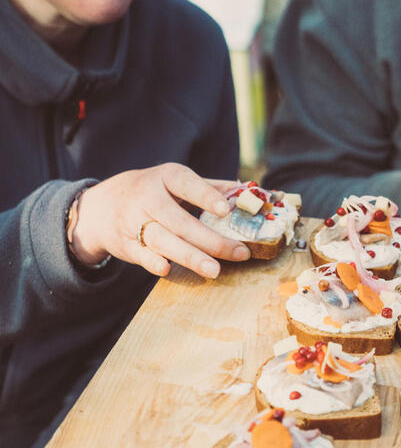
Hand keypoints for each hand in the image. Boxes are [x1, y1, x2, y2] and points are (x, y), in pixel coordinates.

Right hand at [70, 164, 249, 277]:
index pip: (187, 184)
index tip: (226, 209)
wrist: (101, 207)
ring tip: (214, 270)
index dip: (206, 196)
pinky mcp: (125, 244)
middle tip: (239, 253)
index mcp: (165, 177)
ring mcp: (133, 222)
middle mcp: (147, 198)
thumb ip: (212, 188)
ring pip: (163, 240)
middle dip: (211, 240)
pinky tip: (167, 269)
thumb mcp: (175, 181)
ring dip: (190, 256)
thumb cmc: (152, 192)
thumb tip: (251, 194)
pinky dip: (152, 262)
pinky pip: (141, 255)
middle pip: (181, 221)